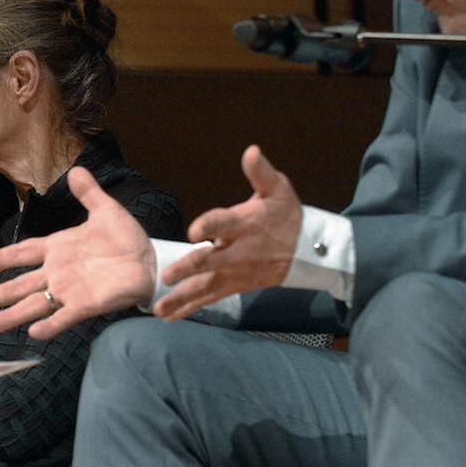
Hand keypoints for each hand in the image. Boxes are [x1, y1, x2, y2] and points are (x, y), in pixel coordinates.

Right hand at [0, 166, 157, 338]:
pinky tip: (33, 333)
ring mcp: (70, 290)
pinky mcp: (87, 305)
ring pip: (35, 305)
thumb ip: (89, 193)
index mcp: (58, 249)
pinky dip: (50, 325)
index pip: (23, 253)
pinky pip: (65, 316)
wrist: (151, 261)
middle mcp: (58, 272)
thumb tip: (77, 170)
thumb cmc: (127, 239)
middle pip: (21, 285)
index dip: (2, 258)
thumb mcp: (106, 211)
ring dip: (13, 315)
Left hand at [153, 145, 300, 319]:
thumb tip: (251, 150)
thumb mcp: (278, 189)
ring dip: (181, 297)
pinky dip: (190, 308)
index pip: (224, 223)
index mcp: (245, 224)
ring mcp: (235, 272)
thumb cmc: (285, 214)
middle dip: (189, 269)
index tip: (193, 231)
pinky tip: (169, 316)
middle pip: (210, 261)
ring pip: (206, 287)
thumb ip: (261, 172)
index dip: (210, 225)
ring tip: (159, 309)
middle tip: (168, 276)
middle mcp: (238, 251)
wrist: (307, 251)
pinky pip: (210, 298)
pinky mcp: (233, 286)